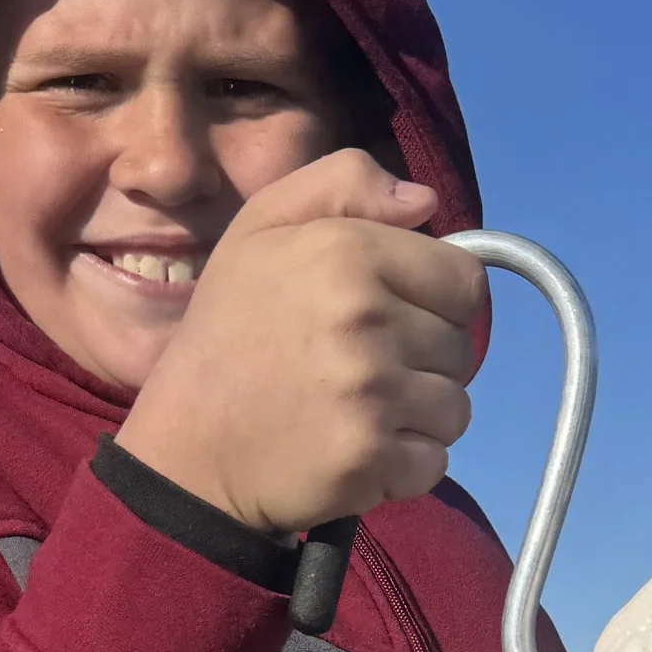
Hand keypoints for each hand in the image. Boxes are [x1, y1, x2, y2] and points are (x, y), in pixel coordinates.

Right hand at [113, 152, 486, 536]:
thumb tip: (426, 202)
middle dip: (423, 359)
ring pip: (454, 408)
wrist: (187, 449)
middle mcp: (367, 320)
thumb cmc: (229, 332)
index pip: (464, 280)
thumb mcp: (262, 227)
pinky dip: (405, 466)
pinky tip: (357, 450)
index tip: (394, 316)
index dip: (435, 300)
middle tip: (359, 368)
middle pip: (461, 347)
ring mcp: (372, 396)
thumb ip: (344, 184)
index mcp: (347, 252)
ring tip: (358, 411)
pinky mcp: (372, 460)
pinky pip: (433, 462)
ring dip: (418, 415)